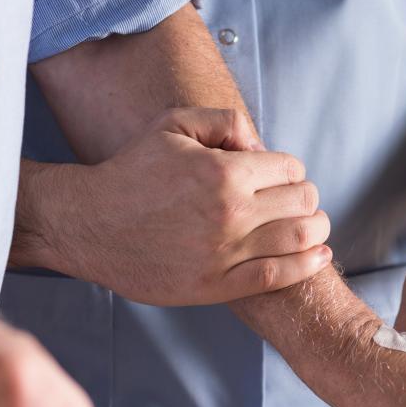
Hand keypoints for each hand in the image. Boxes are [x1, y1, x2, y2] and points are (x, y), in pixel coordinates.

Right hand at [14, 107, 332, 304]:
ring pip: (300, 239)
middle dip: (306, 198)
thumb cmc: (129, 173)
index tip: (281, 177)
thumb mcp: (172, 125)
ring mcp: (225, 253)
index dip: (291, 170)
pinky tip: (317, 256)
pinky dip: (307, 265)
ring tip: (314, 226)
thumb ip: (224, 121)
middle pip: (303, 203)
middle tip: (299, 201)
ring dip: (316, 229)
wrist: (88, 224)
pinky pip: (279, 276)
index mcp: (223, 173)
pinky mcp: (217, 285)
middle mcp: (230, 214)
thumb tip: (260, 143)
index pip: (291, 169)